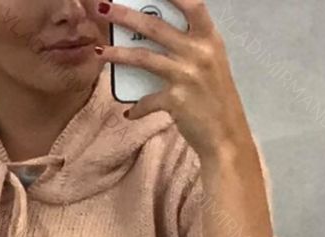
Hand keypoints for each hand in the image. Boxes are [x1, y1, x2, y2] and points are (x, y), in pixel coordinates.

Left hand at [96, 0, 253, 159]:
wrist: (225, 136)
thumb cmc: (215, 99)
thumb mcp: (210, 64)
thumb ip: (189, 47)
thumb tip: (153, 35)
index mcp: (209, 39)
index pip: (192, 4)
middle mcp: (199, 52)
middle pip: (155, 26)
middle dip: (125, 15)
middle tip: (104, 8)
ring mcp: (187, 75)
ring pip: (143, 57)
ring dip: (117, 53)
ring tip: (98, 51)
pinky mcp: (176, 100)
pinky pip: (146, 100)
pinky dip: (136, 107)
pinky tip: (129, 111)